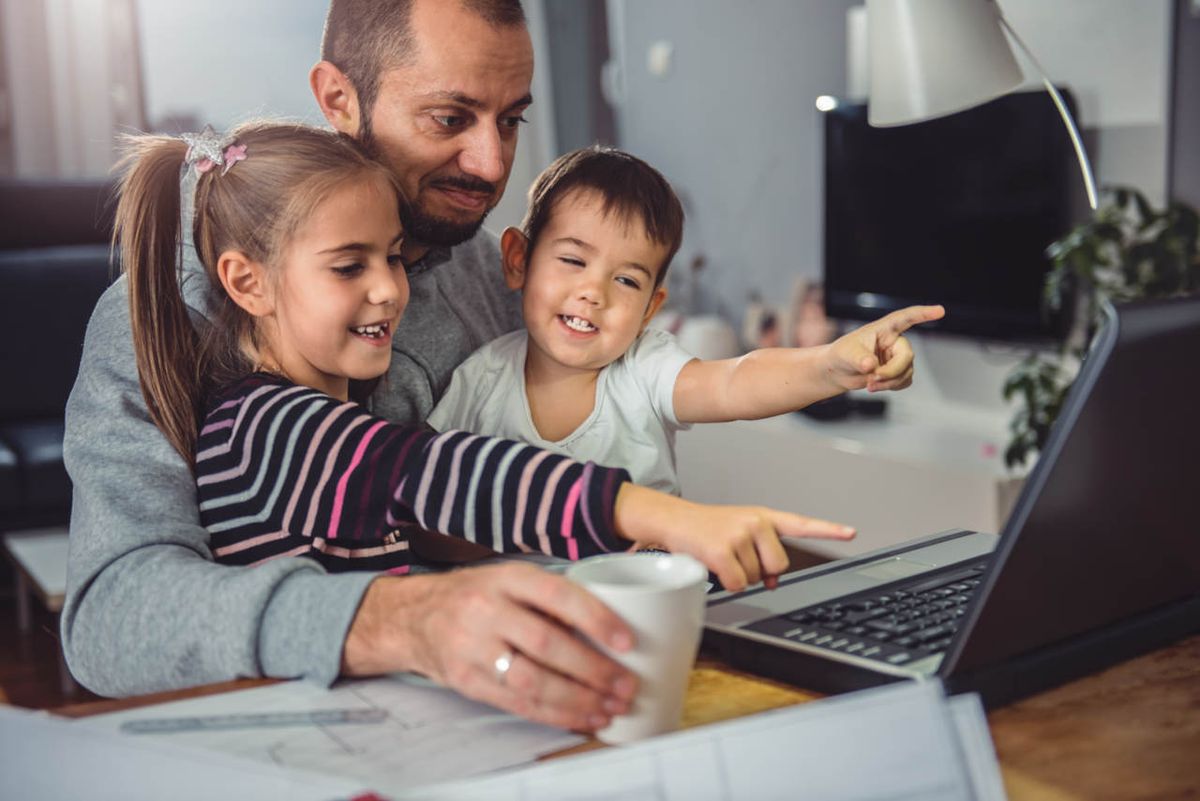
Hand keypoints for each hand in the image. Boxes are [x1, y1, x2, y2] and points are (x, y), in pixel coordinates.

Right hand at [342, 563, 637, 731]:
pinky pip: (516, 703)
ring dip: (578, 699)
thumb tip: (607, 628)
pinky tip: (580, 717)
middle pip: (547, 644)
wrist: (412, 616)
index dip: (596, 619)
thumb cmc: (475, 596)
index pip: (558, 596)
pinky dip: (554, 714)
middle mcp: (487, 610)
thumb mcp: (509, 579)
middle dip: (593, 670)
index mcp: (507, 578)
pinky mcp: (466, 680)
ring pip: (533, 680)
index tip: (626, 641)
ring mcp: (472, 647)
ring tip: (609, 707)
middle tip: (625, 684)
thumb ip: (549, 598)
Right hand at [614, 484, 854, 591]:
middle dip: (759, 571)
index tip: (851, 532)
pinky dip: (726, 583)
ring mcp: (739, 534)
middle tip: (736, 559)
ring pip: (755, 577)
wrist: (673, 521)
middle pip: (779, 565)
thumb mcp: (738, 537)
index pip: (801, 524)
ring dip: (738, 575)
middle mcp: (756, 521)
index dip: (828, 530)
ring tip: (720, 557)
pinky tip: (714, 566)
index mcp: (763, 517)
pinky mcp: (722, 549)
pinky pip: (737, 583)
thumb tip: (772, 582)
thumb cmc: (706, 531)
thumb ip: (762, 554)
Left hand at [826, 305, 944, 392]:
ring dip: (888, 382)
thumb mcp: (846, 353)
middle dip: (891, 371)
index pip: (906, 318)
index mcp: (884, 329)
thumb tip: (871, 365)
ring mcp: (897, 357)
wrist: (839, 371)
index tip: (940, 311)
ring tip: (869, 384)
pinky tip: (876, 386)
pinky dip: (891, 386)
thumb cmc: (842, 354)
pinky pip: (905, 381)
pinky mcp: (898, 372)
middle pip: (907, 356)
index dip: (923, 314)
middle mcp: (895, 341)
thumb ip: (859, 358)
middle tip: (872, 378)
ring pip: (906, 371)